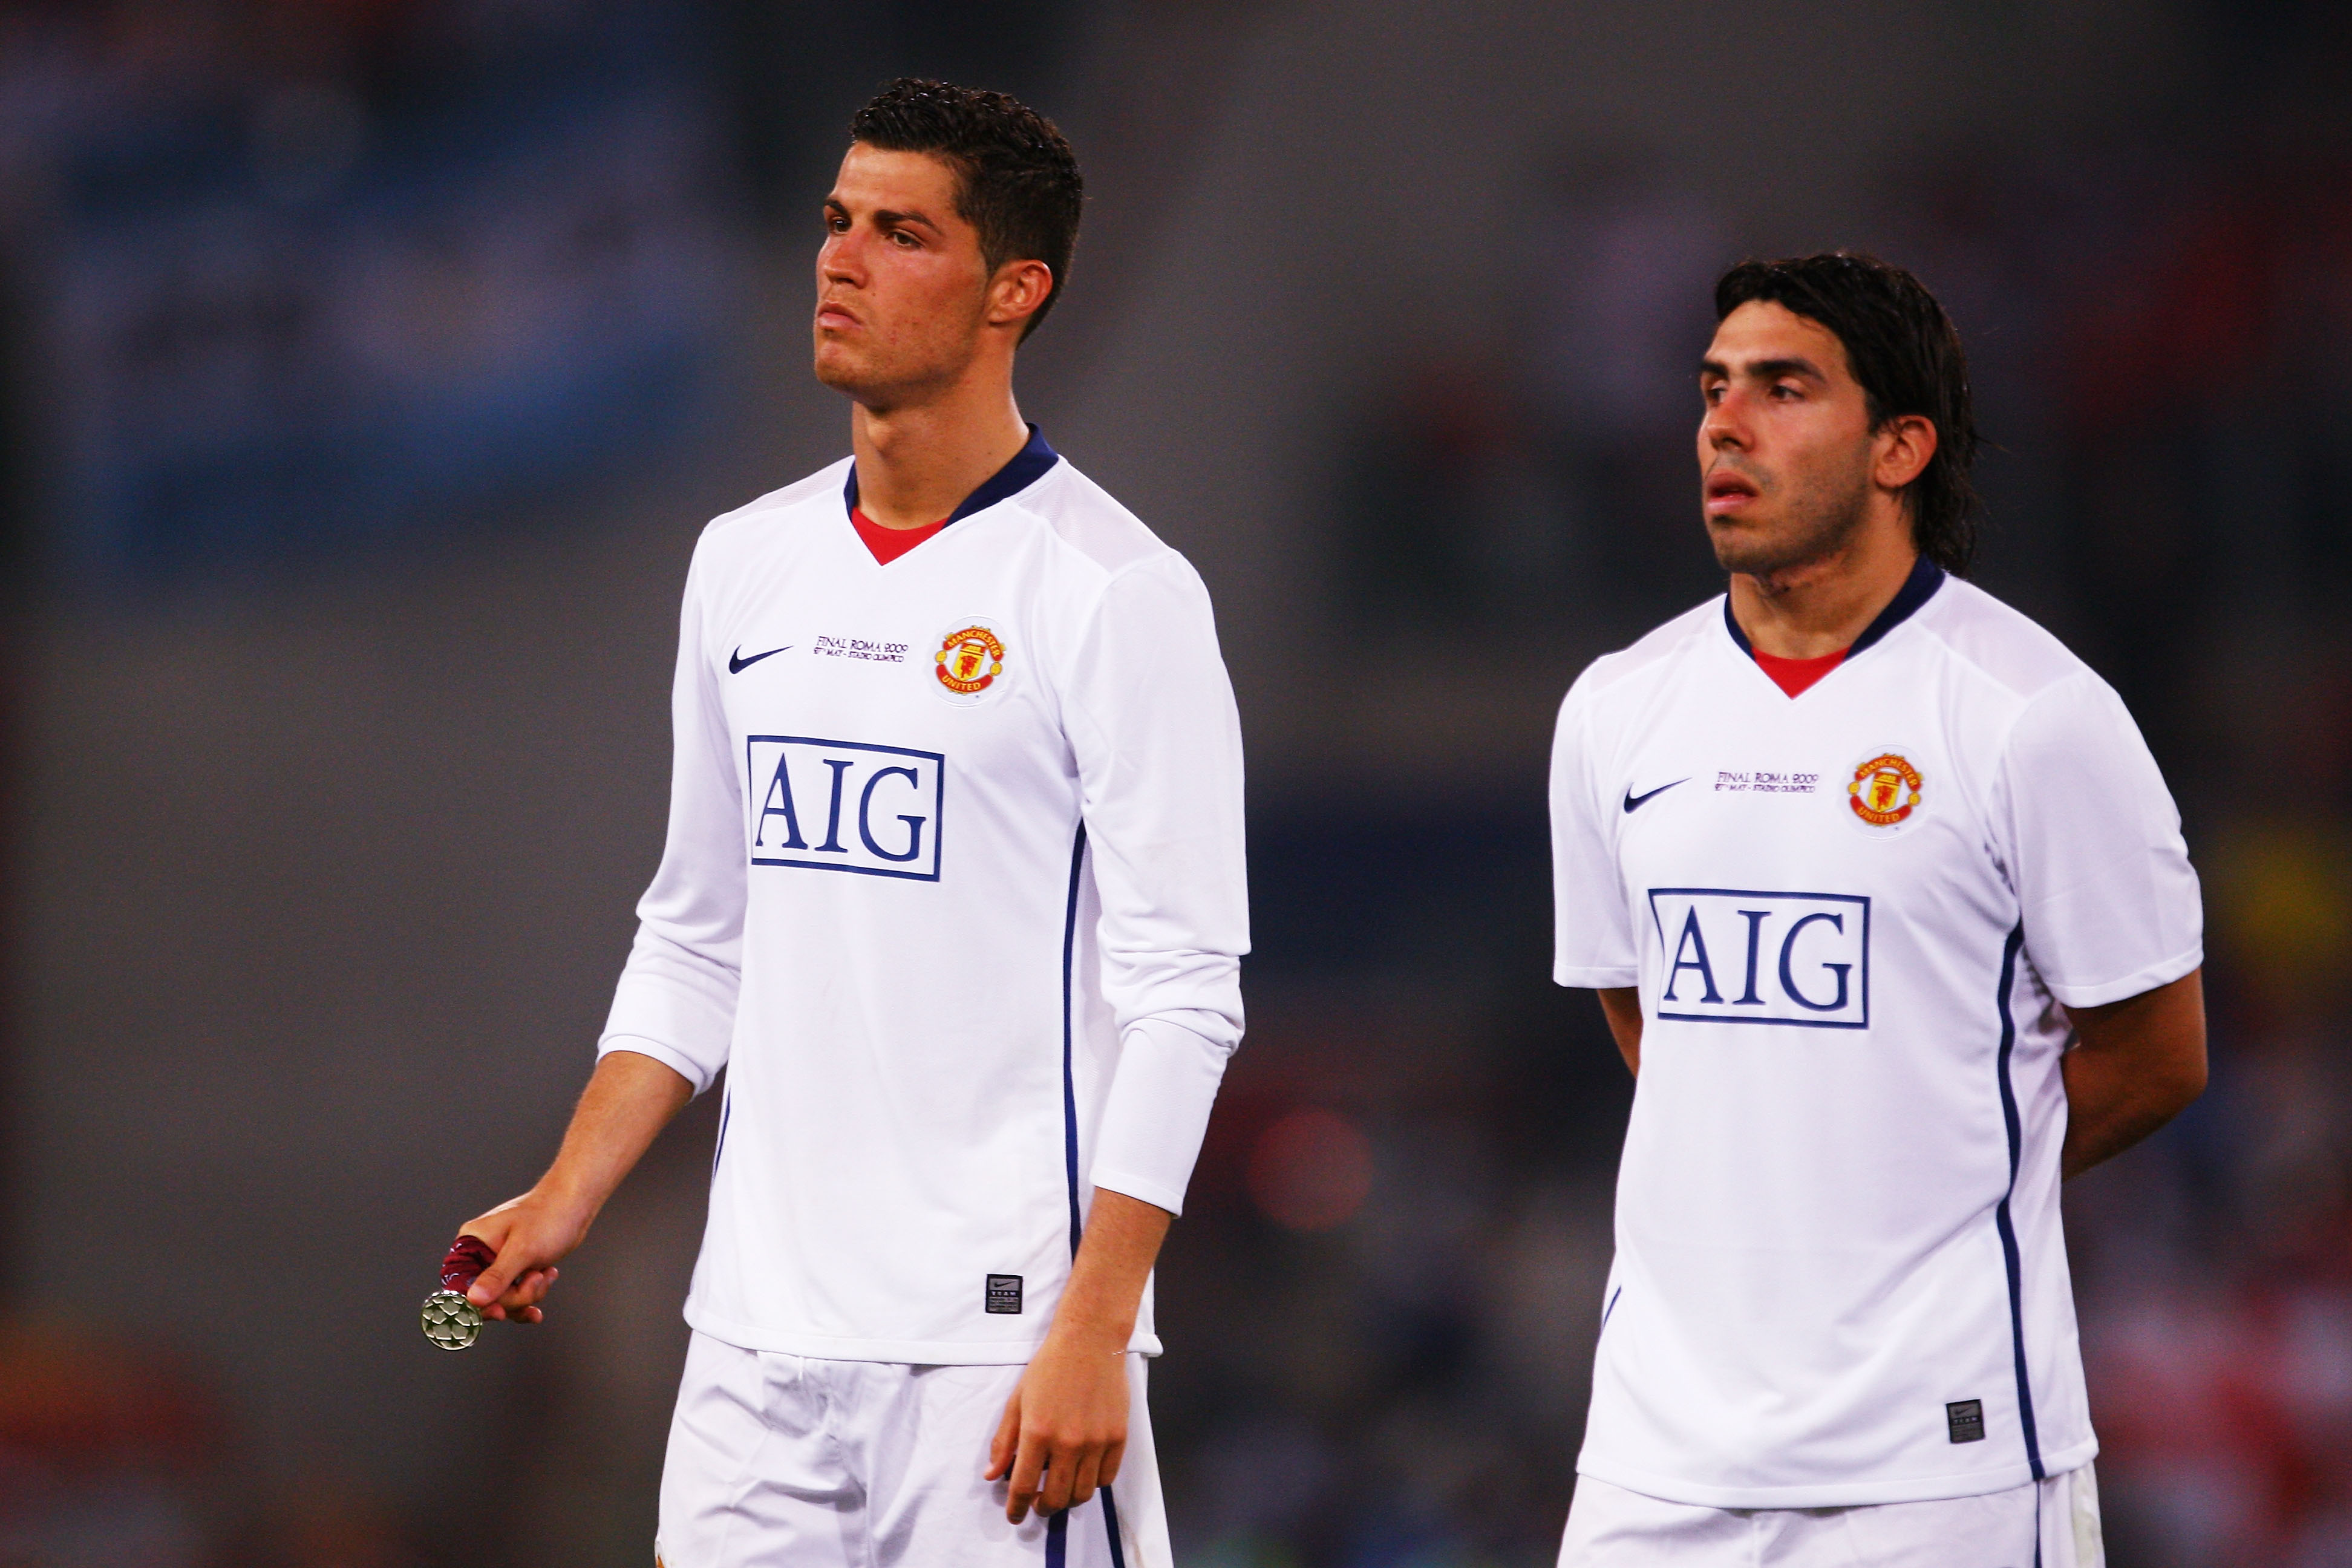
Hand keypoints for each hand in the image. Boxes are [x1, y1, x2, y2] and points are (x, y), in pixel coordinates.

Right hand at [453, 1188, 590, 1325]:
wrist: (574, 1207)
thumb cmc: (548, 1217)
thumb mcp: (522, 1249)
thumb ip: (497, 1276)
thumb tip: (473, 1300)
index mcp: (471, 1243)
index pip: (459, 1284)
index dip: (475, 1304)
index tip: (498, 1313)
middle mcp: (480, 1254)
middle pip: (484, 1297)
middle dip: (515, 1296)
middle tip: (536, 1279)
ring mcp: (497, 1263)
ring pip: (503, 1299)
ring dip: (528, 1294)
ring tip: (546, 1274)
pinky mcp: (514, 1269)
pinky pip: (516, 1294)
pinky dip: (532, 1294)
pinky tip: (547, 1281)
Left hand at [984, 1335, 1129, 1521]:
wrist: (1090, 1342)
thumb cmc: (1050, 1367)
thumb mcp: (1017, 1401)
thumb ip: (1004, 1441)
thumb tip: (992, 1475)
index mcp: (1037, 1432)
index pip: (1024, 1486)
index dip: (1017, 1508)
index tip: (1015, 1516)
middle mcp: (1068, 1442)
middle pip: (1056, 1498)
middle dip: (1043, 1508)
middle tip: (1039, 1503)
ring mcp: (1096, 1441)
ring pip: (1083, 1493)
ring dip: (1068, 1499)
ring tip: (1061, 1490)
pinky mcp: (1118, 1437)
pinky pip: (1106, 1477)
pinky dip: (1093, 1483)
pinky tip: (1083, 1473)